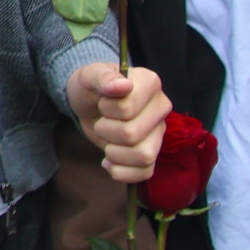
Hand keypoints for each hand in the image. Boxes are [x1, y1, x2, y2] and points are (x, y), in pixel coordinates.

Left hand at [68, 64, 171, 183]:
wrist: (89, 104)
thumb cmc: (92, 88)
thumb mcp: (89, 76)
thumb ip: (103, 76)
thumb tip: (123, 85)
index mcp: (150, 83)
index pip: (127, 109)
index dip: (107, 110)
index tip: (102, 102)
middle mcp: (161, 108)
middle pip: (133, 134)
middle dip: (106, 131)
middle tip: (101, 121)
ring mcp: (159, 132)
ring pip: (144, 156)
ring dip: (114, 152)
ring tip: (106, 140)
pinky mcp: (152, 153)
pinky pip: (145, 173)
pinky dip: (121, 172)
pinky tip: (109, 161)